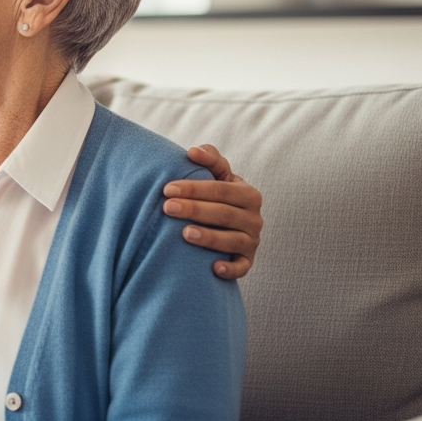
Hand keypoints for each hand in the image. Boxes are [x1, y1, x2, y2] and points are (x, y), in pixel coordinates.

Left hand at [163, 144, 262, 280]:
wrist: (229, 225)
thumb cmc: (217, 196)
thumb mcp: (218, 176)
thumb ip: (210, 160)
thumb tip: (193, 151)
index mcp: (248, 194)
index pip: (220, 189)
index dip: (194, 188)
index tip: (167, 188)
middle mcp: (254, 218)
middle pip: (223, 213)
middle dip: (194, 209)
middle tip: (167, 207)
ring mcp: (252, 241)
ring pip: (232, 240)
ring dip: (209, 237)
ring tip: (184, 233)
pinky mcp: (248, 261)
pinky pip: (242, 267)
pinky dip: (231, 269)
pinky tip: (213, 268)